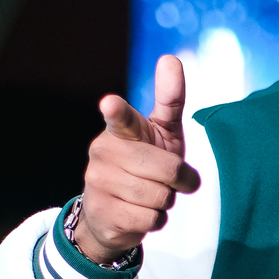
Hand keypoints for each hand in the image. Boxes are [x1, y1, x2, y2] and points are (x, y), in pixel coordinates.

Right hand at [74, 55, 199, 263]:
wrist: (111, 215)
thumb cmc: (145, 166)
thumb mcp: (161, 133)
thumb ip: (169, 100)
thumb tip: (170, 58)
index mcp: (120, 130)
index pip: (121, 118)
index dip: (118, 111)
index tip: (111, 103)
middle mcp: (103, 152)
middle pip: (167, 169)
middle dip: (178, 179)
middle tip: (171, 180)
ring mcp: (99, 182)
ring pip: (161, 197)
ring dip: (166, 201)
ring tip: (151, 196)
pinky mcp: (104, 213)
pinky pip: (151, 220)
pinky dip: (155, 220)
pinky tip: (140, 213)